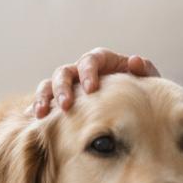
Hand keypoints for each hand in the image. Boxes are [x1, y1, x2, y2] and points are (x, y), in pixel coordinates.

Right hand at [27, 47, 160, 118]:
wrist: (135, 111)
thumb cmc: (141, 93)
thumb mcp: (147, 83)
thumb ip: (145, 71)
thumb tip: (134, 61)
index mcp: (102, 62)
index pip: (91, 60)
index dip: (88, 72)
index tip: (91, 89)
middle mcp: (81, 71)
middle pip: (65, 72)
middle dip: (63, 88)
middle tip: (66, 106)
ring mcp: (69, 86)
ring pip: (49, 85)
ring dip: (44, 97)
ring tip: (42, 114)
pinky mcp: (60, 101)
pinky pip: (44, 102)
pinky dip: (37, 109)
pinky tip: (35, 122)